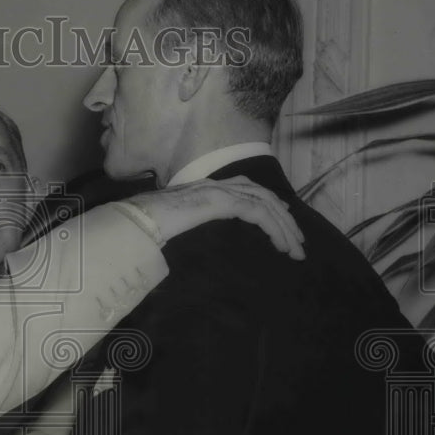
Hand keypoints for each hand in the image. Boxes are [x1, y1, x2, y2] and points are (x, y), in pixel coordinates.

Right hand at [127, 176, 305, 259]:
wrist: (135, 220)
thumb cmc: (146, 225)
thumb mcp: (174, 224)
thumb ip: (188, 224)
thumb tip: (187, 238)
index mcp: (206, 188)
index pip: (247, 190)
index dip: (269, 205)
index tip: (284, 223)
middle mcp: (216, 184)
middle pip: (263, 195)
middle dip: (285, 219)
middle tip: (299, 242)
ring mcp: (218, 190)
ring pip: (265, 203)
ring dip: (285, 227)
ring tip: (296, 249)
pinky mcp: (221, 201)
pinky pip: (258, 212)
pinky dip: (274, 228)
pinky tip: (282, 244)